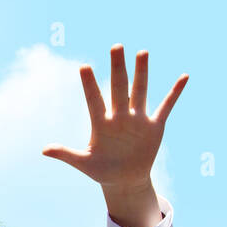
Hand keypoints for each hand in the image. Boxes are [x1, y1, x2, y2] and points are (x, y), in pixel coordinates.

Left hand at [43, 46, 186, 226]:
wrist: (124, 179)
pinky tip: (183, 77)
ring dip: (142, 72)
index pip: (93, 100)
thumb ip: (66, 154)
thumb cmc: (101, 170)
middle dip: (117, 68)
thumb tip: (43, 150)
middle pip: (119, 88)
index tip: (84, 67)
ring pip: (139, 91)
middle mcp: (119, 116)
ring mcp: (137, 119)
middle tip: (116, 46)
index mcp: (101, 124)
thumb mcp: (83, 163)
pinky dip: (175, 93)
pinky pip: (166, 106)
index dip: (89, 85)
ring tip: (142, 52)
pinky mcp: (154, 126)